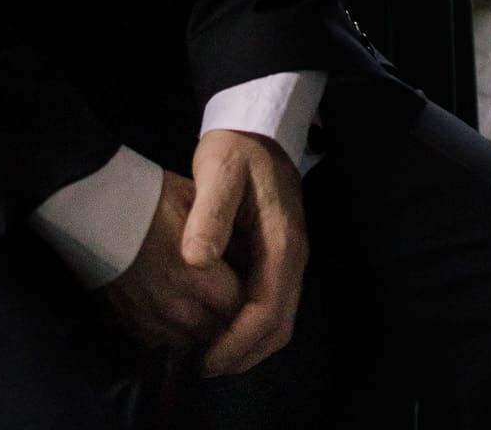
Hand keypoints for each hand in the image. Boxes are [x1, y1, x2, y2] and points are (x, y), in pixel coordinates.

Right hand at [101, 169, 242, 353]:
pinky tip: (172, 306)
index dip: (248, 294)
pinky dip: (173, 331)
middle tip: (226, 294)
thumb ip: (226, 234)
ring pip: (194, 341)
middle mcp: (179, 307)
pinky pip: (164, 342)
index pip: (242, 306)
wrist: (89, 203)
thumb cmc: (143, 195)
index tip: (246, 282)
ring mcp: (153, 320)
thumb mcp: (193, 200)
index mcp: (198, 275)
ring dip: (202, 327)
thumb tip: (251, 258)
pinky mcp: (131, 325)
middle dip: (228, 315)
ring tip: (199, 301)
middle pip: (221, 330)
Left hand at [182, 129, 307, 378]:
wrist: (256, 123)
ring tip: (208, 354)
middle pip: (278, 325)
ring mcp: (289, 256)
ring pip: (277, 317)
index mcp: (283, 242)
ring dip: (247, 342)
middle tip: (204, 367)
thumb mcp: (219, 170)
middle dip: (244, 353)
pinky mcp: (277, 253)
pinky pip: (270, 301)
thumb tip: (196, 260)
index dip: (238, 342)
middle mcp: (293, 257)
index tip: (207, 360)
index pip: (268, 310)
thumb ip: (209, 214)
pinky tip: (219, 322)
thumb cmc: (236, 146)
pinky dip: (248, 323)